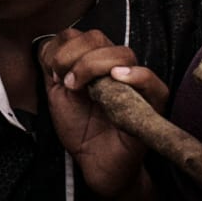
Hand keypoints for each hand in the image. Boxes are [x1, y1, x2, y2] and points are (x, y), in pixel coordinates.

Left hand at [38, 28, 167, 198]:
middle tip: (65, 81)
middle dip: (73, 56)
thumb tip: (48, 45)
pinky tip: (118, 78)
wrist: (96, 164)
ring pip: (122, 54)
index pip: (81, 35)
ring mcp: (135, 84)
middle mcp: (116, 68)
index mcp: (95, 62)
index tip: (53, 74)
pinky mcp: (152, 105)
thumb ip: (52, 69)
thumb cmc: (80, 129)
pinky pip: (153, 82)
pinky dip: (136, 75)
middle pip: (98, 38)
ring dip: (93, 64)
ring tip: (80, 87)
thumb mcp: (58, 95)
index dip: (63, 48)